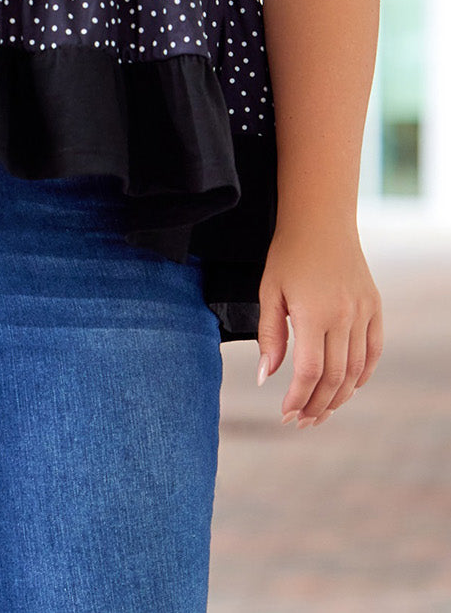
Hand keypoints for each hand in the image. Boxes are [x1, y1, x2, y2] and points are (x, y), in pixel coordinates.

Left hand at [255, 218, 383, 427]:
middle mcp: (344, 316)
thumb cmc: (288, 254)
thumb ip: (269, 336)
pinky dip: (362, 375)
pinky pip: (374, 352)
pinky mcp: (375, 307)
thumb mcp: (269, 291)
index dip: (298, 398)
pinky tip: (346, 388)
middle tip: (300, 421)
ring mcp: (364, 312)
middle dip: (317, 405)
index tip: (285, 414)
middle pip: (335, 378)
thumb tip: (266, 378)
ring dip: (339, 397)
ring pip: (356, 370)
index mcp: (314, 313)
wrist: (320, 220)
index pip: (310, 372)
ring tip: (319, 411)